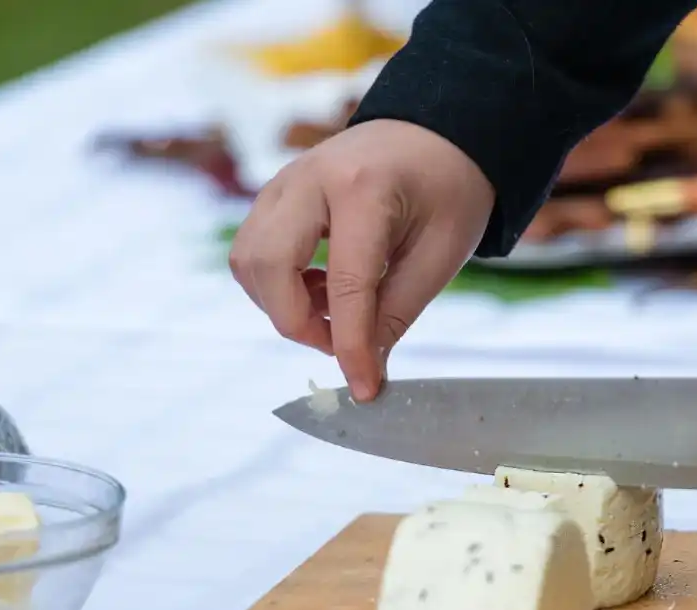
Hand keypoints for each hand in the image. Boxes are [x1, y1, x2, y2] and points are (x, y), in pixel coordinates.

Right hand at [230, 120, 494, 400]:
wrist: (435, 134)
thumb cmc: (447, 189)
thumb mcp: (440, 255)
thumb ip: (396, 313)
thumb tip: (363, 372)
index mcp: (364, 188)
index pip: (345, 284)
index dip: (350, 346)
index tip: (362, 388)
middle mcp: (309, 178)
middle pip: (266, 267)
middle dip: (296, 323)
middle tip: (340, 341)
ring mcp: (282, 182)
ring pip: (248, 262)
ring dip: (282, 305)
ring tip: (335, 309)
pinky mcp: (273, 196)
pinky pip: (254, 252)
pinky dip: (279, 286)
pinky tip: (323, 288)